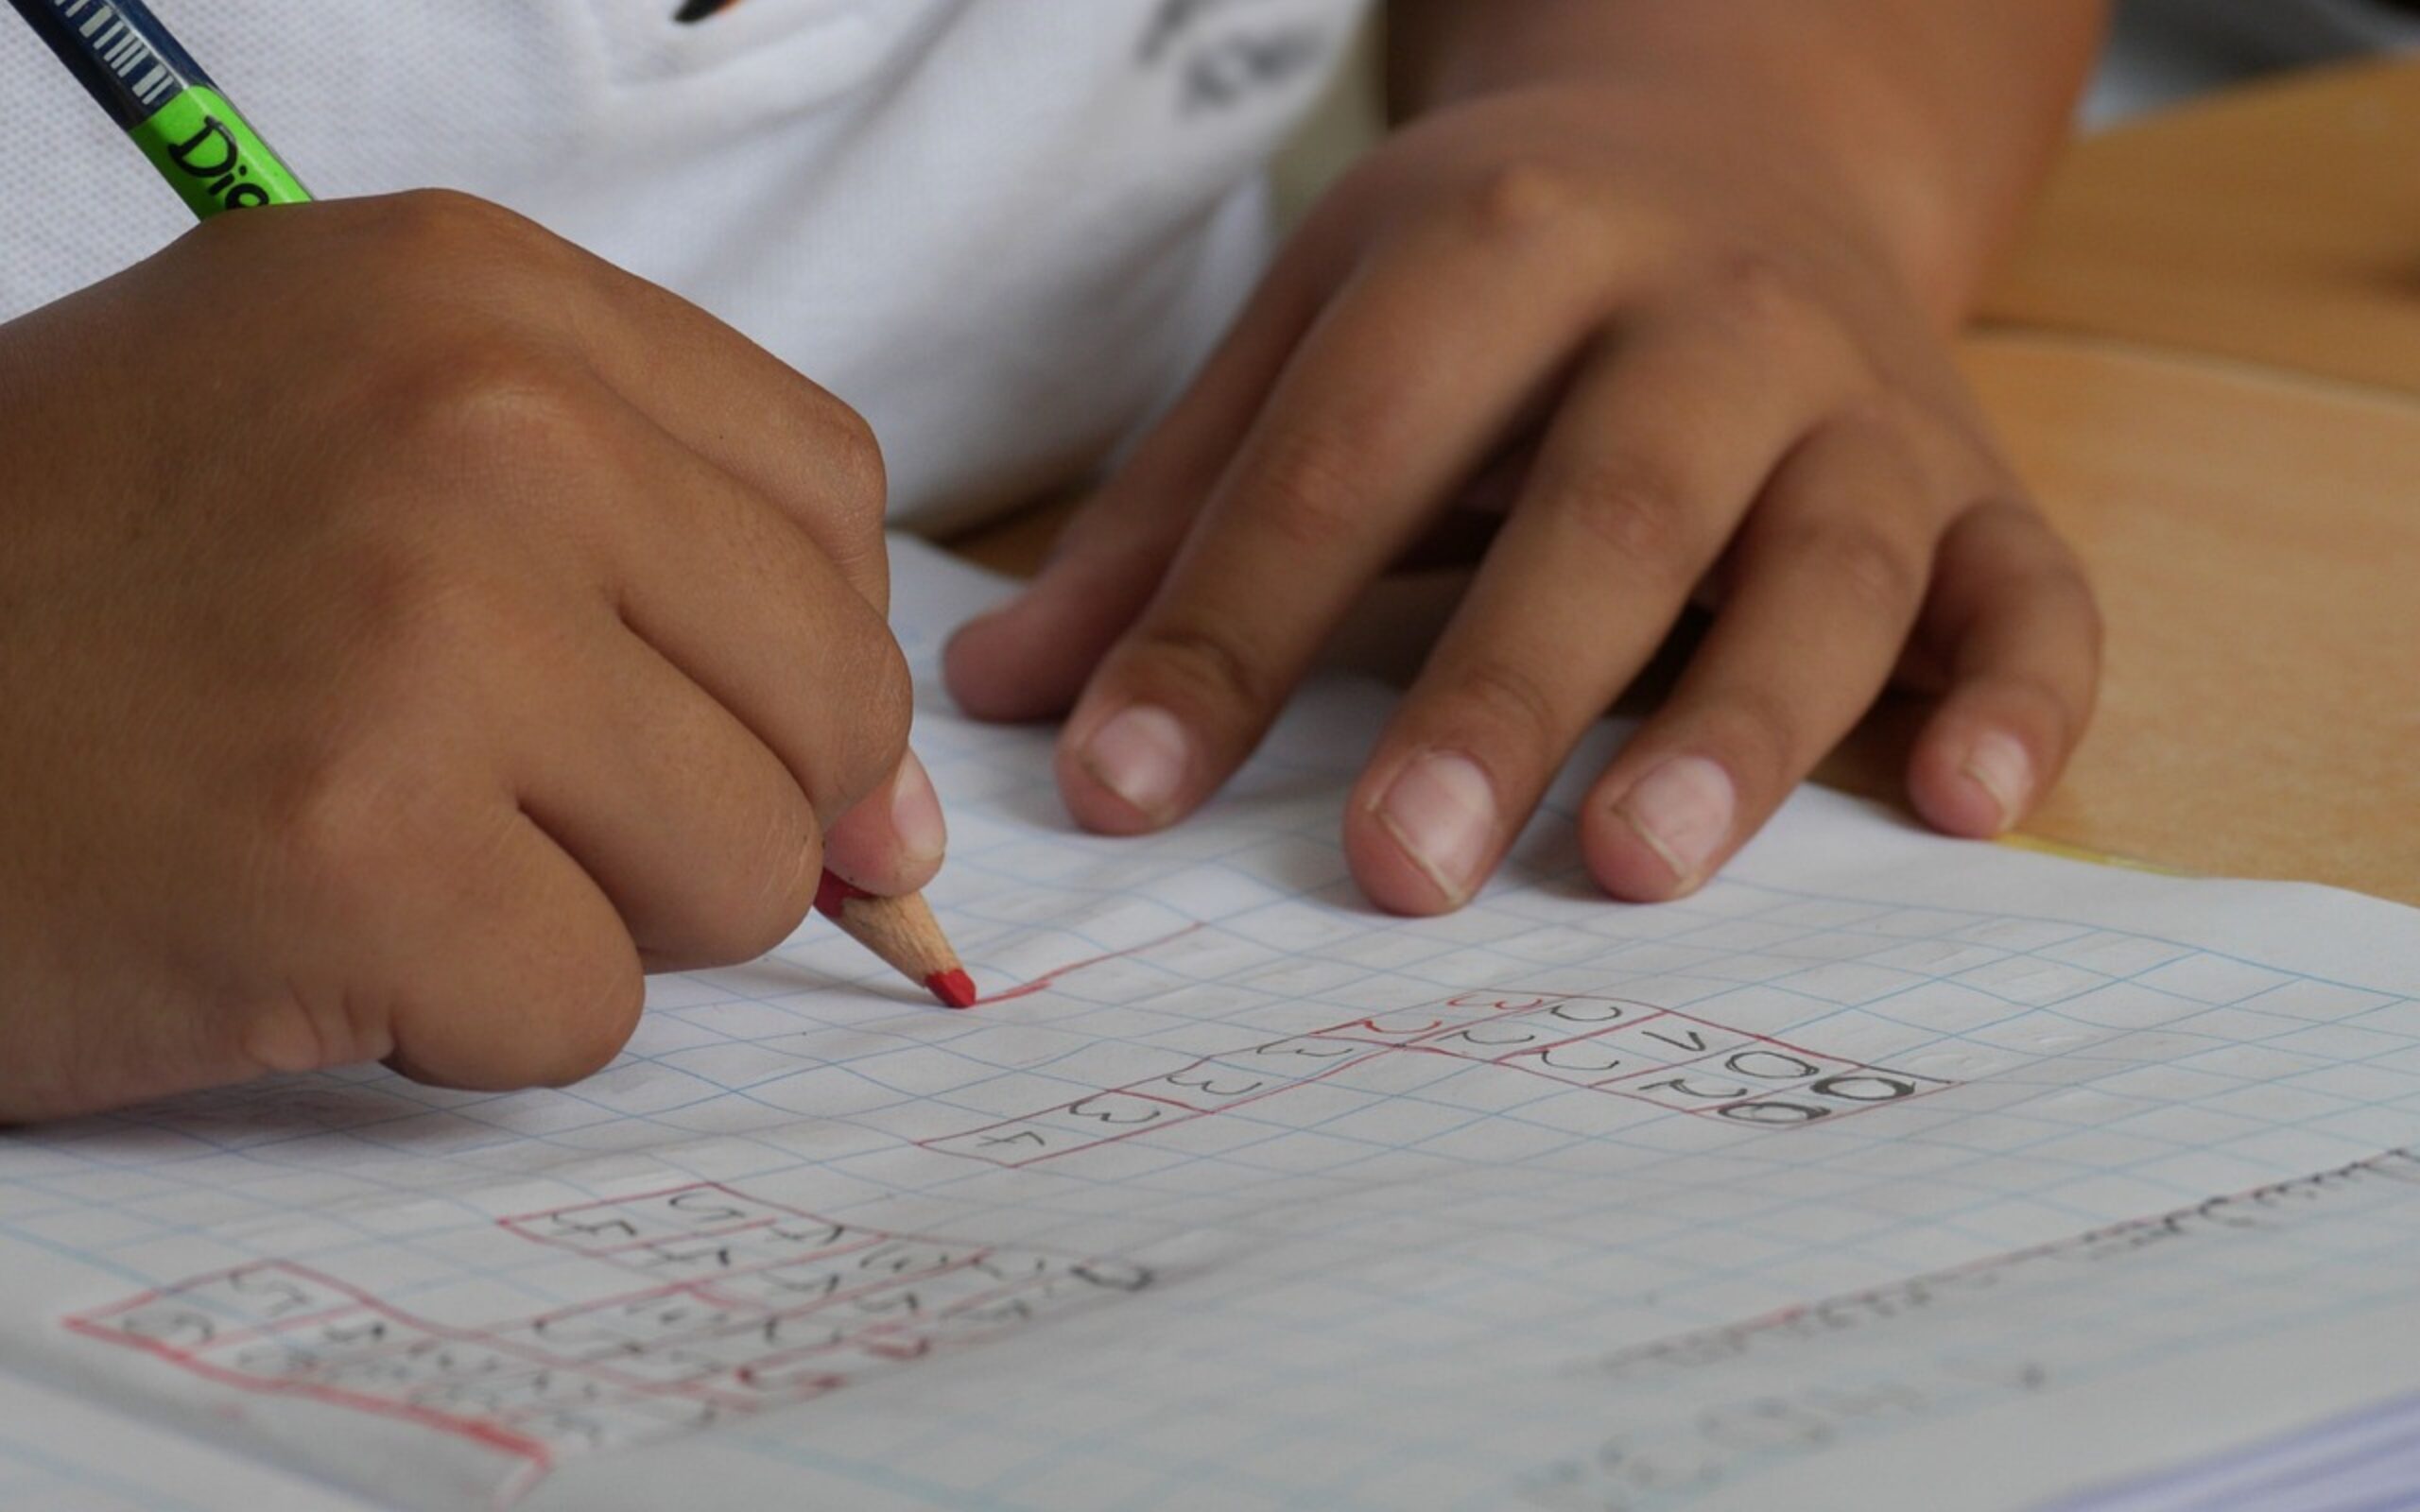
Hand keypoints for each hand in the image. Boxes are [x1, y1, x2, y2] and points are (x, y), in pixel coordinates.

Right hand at [0, 191, 936, 1120]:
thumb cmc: (89, 596)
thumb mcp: (363, 457)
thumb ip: (660, 580)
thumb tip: (903, 820)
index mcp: (483, 298)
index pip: (828, 498)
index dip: (790, 647)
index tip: (698, 715)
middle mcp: (482, 427)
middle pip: (831, 695)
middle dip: (715, 800)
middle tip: (510, 801)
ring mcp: (427, 633)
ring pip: (746, 869)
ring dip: (595, 912)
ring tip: (399, 849)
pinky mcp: (359, 853)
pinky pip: (590, 1011)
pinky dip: (473, 1019)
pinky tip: (320, 933)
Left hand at [946, 84, 2098, 911]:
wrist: (1740, 137)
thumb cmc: (1496, 276)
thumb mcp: (1318, 333)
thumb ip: (1175, 515)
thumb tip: (1002, 702)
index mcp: (1501, 248)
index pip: (1347, 457)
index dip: (1229, 629)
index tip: (1123, 796)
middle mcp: (1703, 312)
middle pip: (1609, 506)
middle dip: (1501, 690)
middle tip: (1399, 871)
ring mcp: (1861, 398)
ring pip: (1829, 560)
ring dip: (1743, 718)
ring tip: (1637, 866)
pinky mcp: (1980, 480)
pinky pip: (2034, 590)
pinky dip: (2022, 697)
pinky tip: (1968, 810)